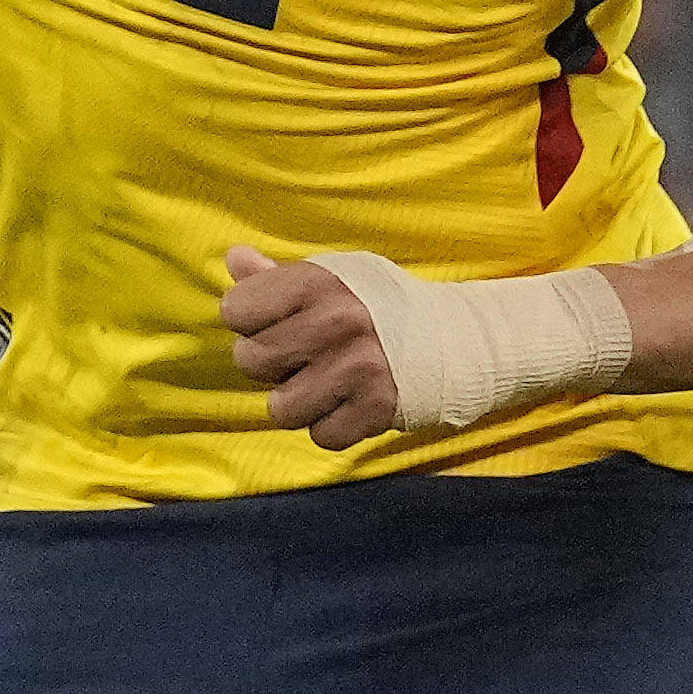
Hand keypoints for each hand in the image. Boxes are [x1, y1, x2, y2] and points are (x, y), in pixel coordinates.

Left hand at [223, 246, 401, 448]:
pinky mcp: (376, 409)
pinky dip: (334, 425)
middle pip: (251, 361)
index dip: (250, 321)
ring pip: (281, 408)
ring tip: (326, 383)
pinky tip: (351, 403)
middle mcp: (338, 322)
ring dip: (300, 402)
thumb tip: (235, 259)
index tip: (277, 323)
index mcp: (321, 282)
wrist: (458, 338)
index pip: (236, 310)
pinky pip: (321, 435)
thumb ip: (278, 277)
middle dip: (270, 365)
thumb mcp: (335, 278)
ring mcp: (358, 368)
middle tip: (303, 357)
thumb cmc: (382, 306)